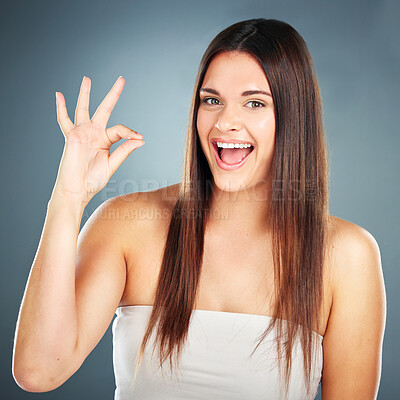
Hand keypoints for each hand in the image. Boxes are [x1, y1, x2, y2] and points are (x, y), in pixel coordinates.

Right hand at [53, 76, 143, 203]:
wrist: (77, 189)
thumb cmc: (93, 180)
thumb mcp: (112, 164)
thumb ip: (124, 151)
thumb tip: (140, 140)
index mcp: (106, 140)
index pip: (120, 129)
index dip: (130, 133)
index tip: (139, 138)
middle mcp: (94, 133)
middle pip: (104, 108)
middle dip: (113, 94)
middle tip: (121, 79)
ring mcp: (82, 132)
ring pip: (83, 108)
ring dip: (85, 93)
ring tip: (87, 79)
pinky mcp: (71, 136)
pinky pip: (64, 119)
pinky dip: (61, 108)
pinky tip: (59, 95)